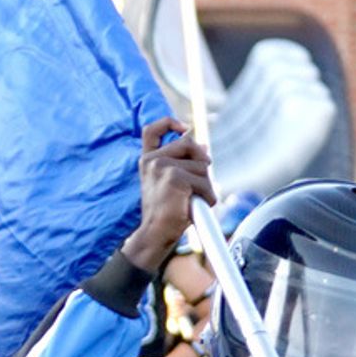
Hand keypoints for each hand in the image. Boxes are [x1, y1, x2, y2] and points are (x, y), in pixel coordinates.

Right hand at [122, 117, 214, 272]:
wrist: (154, 234)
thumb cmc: (164, 213)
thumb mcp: (168, 184)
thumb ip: (182, 163)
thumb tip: (204, 146)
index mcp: (147, 160)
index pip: (152, 130)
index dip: (169, 122)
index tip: (184, 128)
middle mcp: (153, 161)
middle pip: (189, 144)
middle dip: (201, 162)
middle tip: (198, 185)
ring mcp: (163, 168)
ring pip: (201, 166)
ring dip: (205, 185)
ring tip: (193, 201)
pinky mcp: (176, 178)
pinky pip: (204, 182)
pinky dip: (208, 197)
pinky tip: (196, 207)